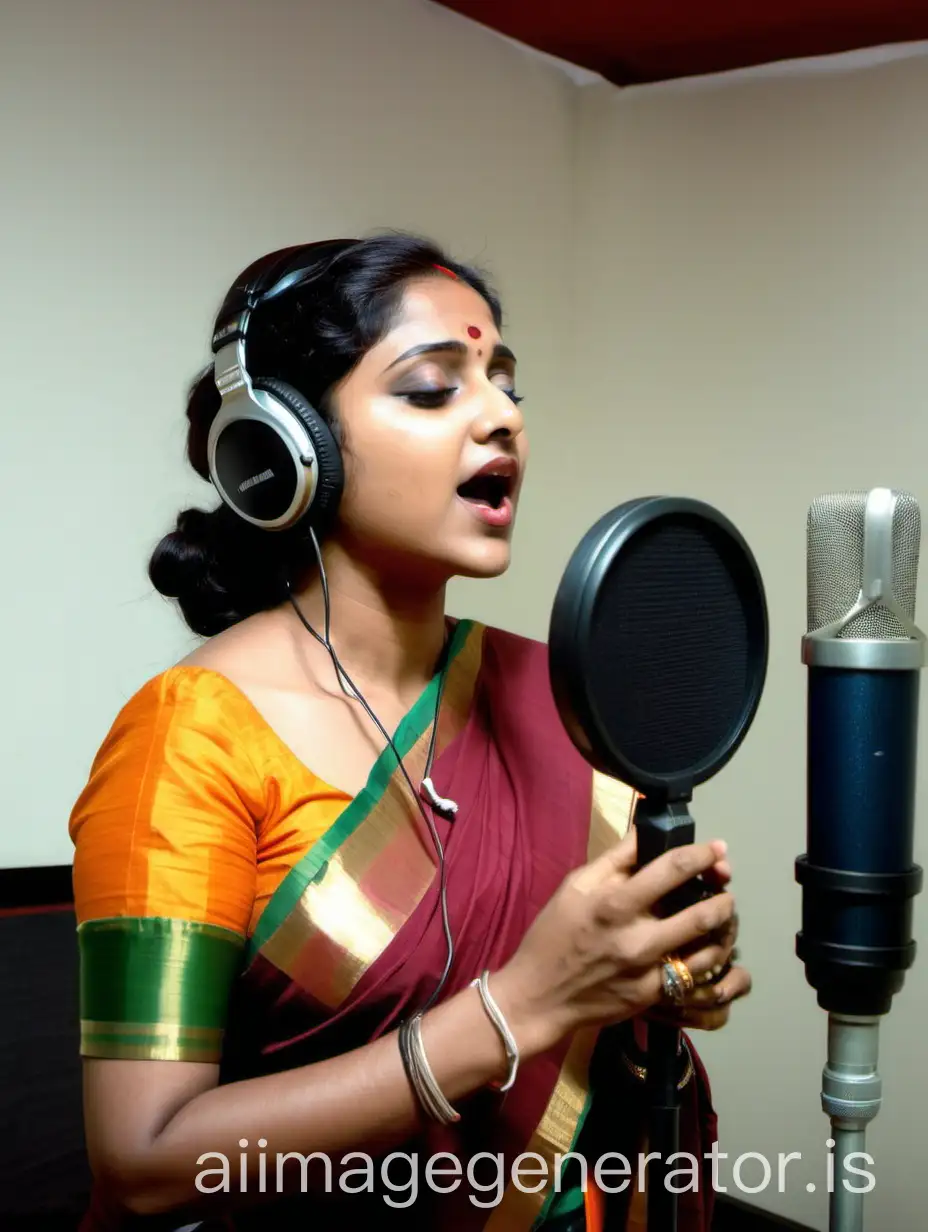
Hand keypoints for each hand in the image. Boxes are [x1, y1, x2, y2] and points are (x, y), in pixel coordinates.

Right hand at [491, 827, 736, 1055]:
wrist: (538, 996)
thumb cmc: (553, 934)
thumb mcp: (575, 886)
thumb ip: (615, 859)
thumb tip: (646, 831)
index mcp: (614, 903)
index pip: (673, 870)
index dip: (703, 855)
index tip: (719, 848)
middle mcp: (636, 938)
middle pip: (701, 913)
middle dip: (723, 895)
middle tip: (726, 885)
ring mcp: (647, 972)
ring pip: (707, 950)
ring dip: (721, 929)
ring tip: (722, 915)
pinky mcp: (651, 997)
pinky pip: (693, 976)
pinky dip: (706, 958)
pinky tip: (706, 946)